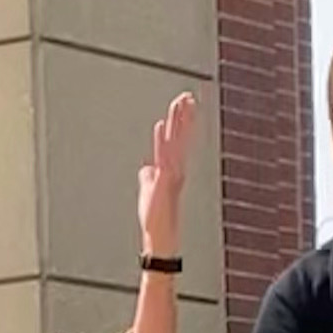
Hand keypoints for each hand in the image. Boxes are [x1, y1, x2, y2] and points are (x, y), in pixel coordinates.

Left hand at [137, 92, 198, 258]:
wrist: (159, 236)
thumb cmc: (156, 219)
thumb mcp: (150, 192)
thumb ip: (148, 178)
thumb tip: (145, 169)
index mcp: (172, 169)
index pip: (178, 139)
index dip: (182, 121)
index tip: (184, 104)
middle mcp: (174, 168)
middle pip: (180, 136)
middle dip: (184, 116)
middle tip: (187, 95)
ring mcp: (171, 173)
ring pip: (176, 141)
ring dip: (178, 122)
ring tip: (181, 103)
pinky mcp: (164, 181)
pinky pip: (164, 156)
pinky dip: (163, 141)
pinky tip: (161, 127)